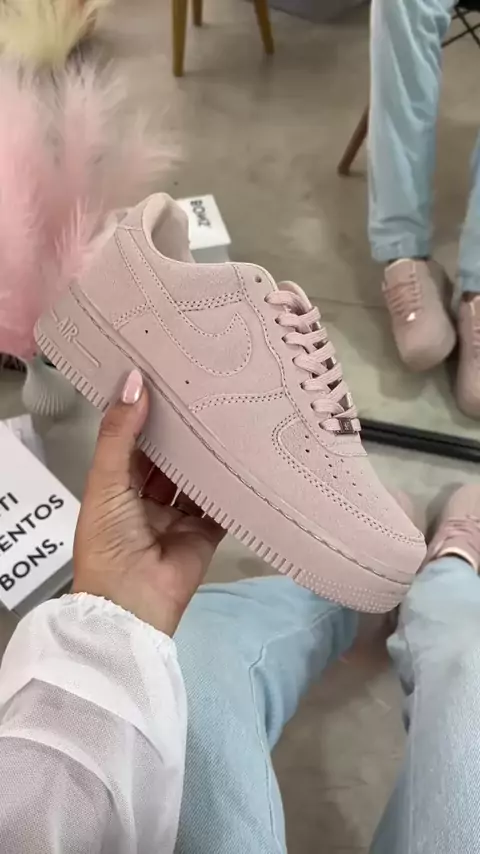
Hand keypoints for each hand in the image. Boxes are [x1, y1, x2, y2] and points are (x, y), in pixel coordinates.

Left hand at [73, 369, 223, 634]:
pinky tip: (246, 454)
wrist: (132, 604)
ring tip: (227, 413)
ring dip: (206, 453)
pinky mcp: (207, 531)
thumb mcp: (106, 482)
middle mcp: (148, 498)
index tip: (165, 377)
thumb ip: (120, 434)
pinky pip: (221, 503)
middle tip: (204, 390)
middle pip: (168, 458)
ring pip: (195, 477)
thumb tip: (134, 380)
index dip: (145, 413)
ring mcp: (179, 515)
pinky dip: (231, 484)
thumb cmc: (109, 541)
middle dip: (181, 431)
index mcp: (117, 486)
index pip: (133, 442)